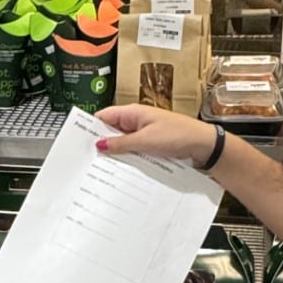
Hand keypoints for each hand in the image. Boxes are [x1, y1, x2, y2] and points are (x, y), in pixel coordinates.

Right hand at [96, 104, 215, 163]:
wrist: (204, 146)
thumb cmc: (178, 135)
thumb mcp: (145, 141)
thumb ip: (121, 143)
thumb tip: (99, 144)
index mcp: (133, 113)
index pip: (104, 116)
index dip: (91, 127)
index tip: (78, 141)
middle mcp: (137, 121)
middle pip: (112, 131)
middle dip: (101, 143)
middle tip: (88, 159)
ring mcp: (145, 133)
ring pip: (122, 143)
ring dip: (115, 153)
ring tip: (101, 167)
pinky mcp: (152, 145)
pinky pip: (134, 150)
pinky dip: (128, 157)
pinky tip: (122, 169)